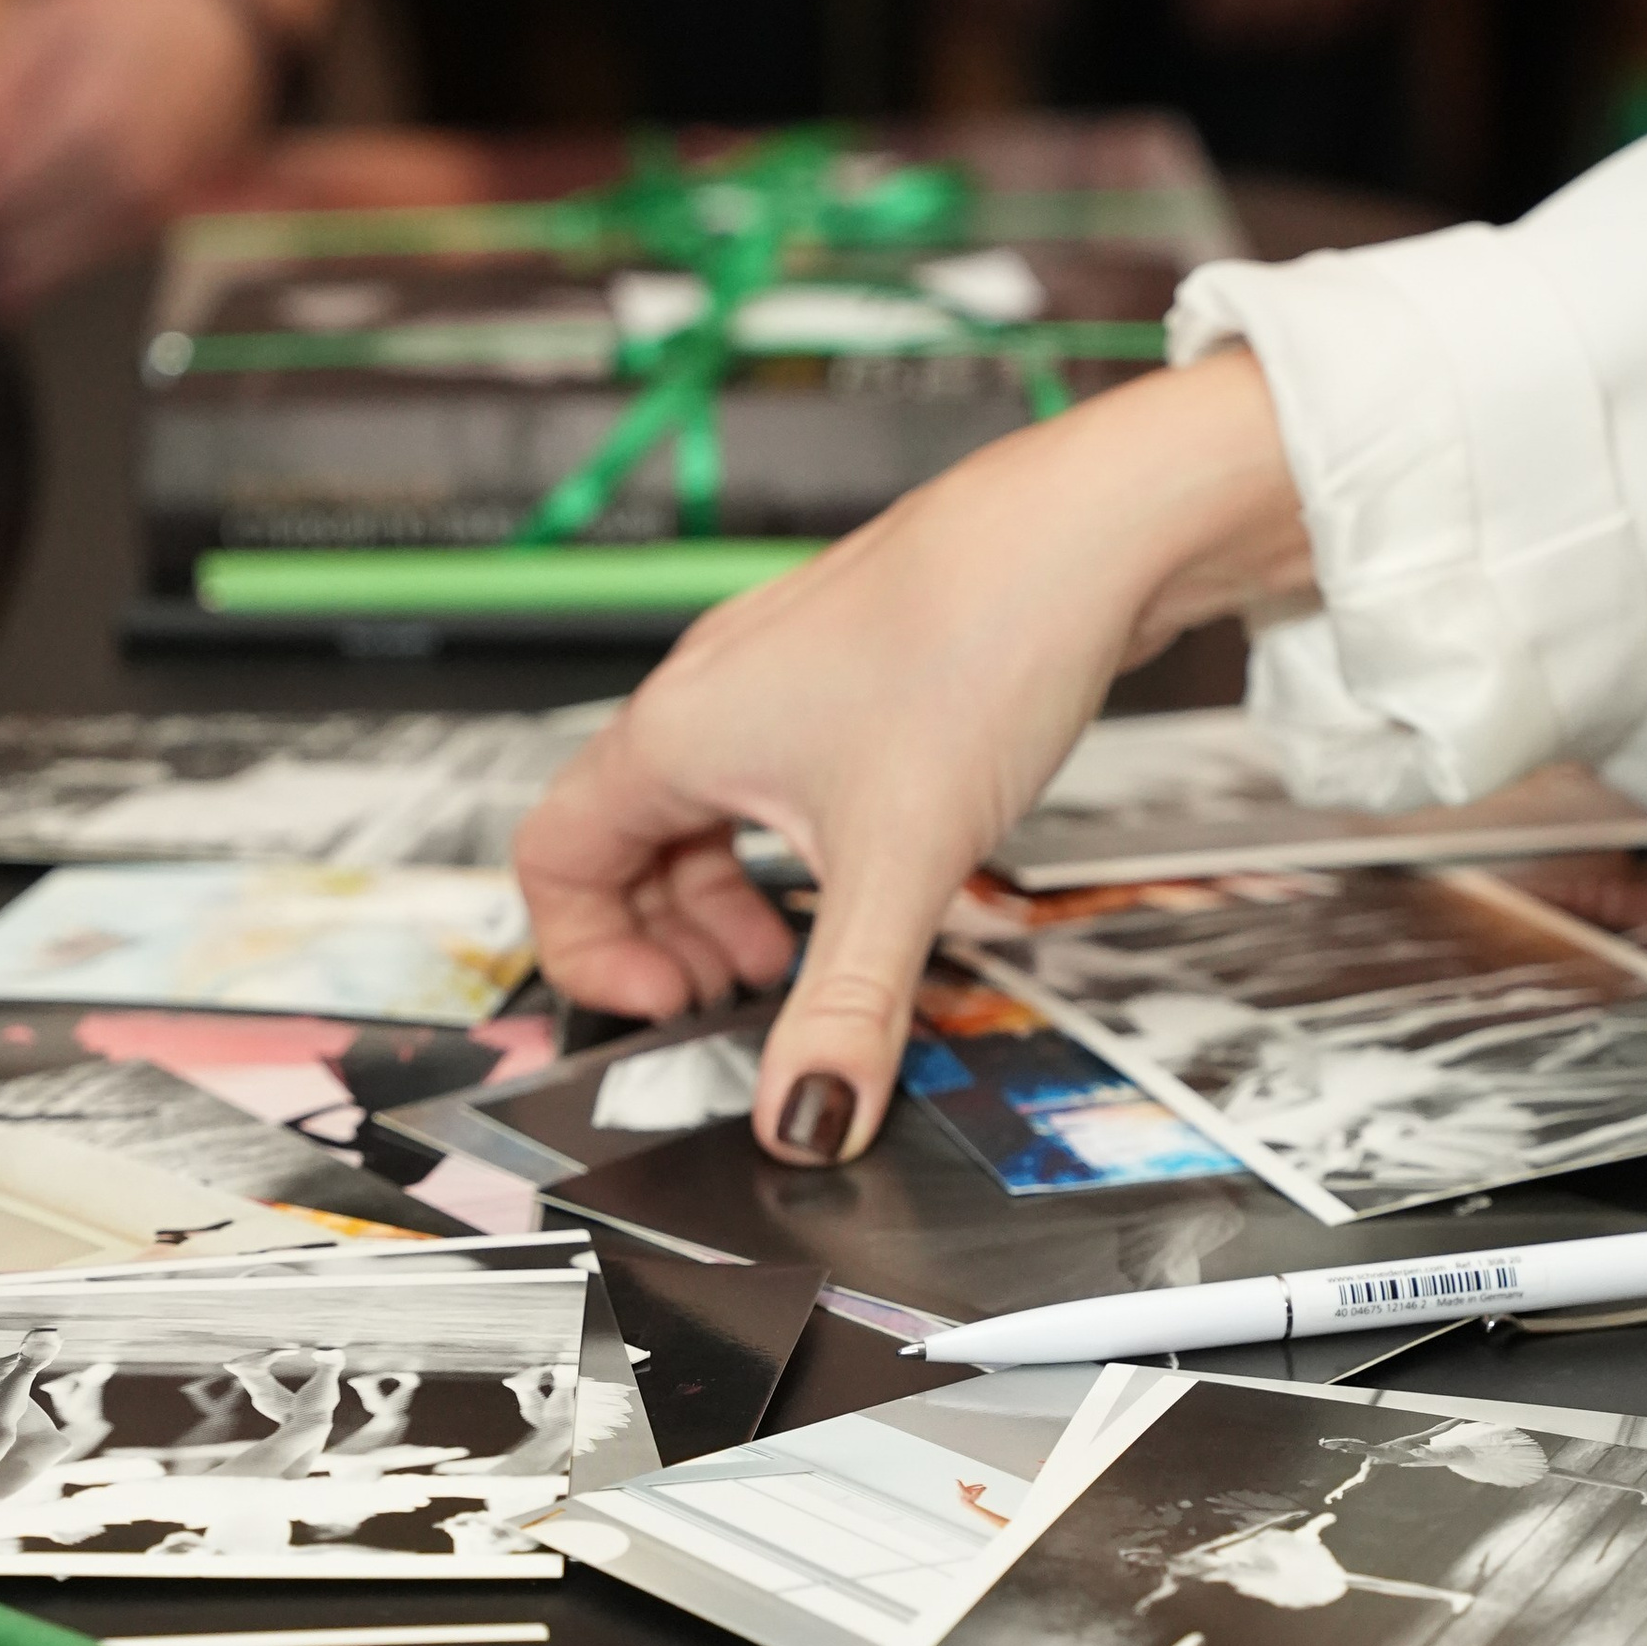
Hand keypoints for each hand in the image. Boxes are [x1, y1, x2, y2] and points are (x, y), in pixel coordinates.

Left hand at [0, 0, 270, 313]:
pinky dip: (34, 265)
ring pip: (47, 270)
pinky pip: (81, 266)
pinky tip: (1, 266)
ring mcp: (151, 216)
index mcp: (95, 125)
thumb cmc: (133, 11)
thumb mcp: (52, 19)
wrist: (232, 31)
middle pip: (11, 240)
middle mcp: (130, 184)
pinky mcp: (160, 233)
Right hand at [513, 351, 1309, 1163]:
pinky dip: (794, 842)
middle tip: (743, 997)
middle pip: (627, 841)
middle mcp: (708, 694)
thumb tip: (806, 1120)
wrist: (1090, 525)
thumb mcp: (901, 865)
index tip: (667, 1011)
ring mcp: (775, 673)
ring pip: (708, 807)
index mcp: (676, 734)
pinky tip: (870, 870)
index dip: (588, 953)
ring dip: (735, 894)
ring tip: (800, 950)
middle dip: (673, 938)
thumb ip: (847, 1007)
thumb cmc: (977, 641)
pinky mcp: (845, 666)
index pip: (555, 858)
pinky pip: (776, 773)